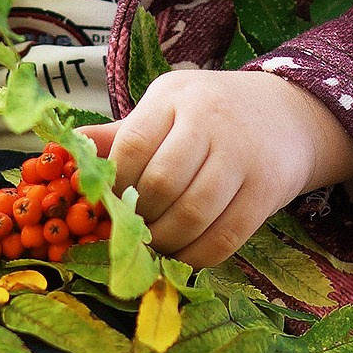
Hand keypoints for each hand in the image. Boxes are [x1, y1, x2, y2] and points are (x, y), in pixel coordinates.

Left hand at [92, 69, 352, 270]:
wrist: (291, 113)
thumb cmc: (212, 113)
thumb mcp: (167, 107)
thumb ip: (119, 135)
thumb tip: (61, 155)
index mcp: (175, 96)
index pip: (132, 145)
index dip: (115, 184)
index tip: (112, 202)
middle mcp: (211, 120)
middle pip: (162, 183)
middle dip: (140, 218)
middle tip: (132, 232)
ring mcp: (243, 156)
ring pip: (193, 213)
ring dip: (166, 241)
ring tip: (155, 245)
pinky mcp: (266, 190)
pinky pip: (225, 237)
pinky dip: (196, 256)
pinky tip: (184, 253)